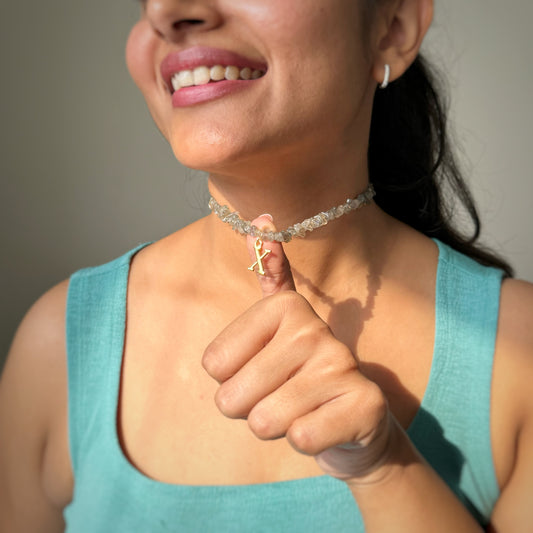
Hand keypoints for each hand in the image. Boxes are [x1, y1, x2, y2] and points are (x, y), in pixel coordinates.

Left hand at [202, 215, 395, 482]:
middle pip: (234, 397)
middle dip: (249, 410)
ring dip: (277, 426)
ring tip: (301, 411)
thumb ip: (269, 275)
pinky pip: (302, 437)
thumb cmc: (299, 378)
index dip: (228, 381)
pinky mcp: (365, 405)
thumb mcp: (278, 328)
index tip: (257, 371)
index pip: (214, 364)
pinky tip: (324, 426)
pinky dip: (307, 442)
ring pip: (265, 420)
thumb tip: (259, 220)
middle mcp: (316, 329)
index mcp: (286, 307)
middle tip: (279, 398)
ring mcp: (344, 366)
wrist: (355, 423)